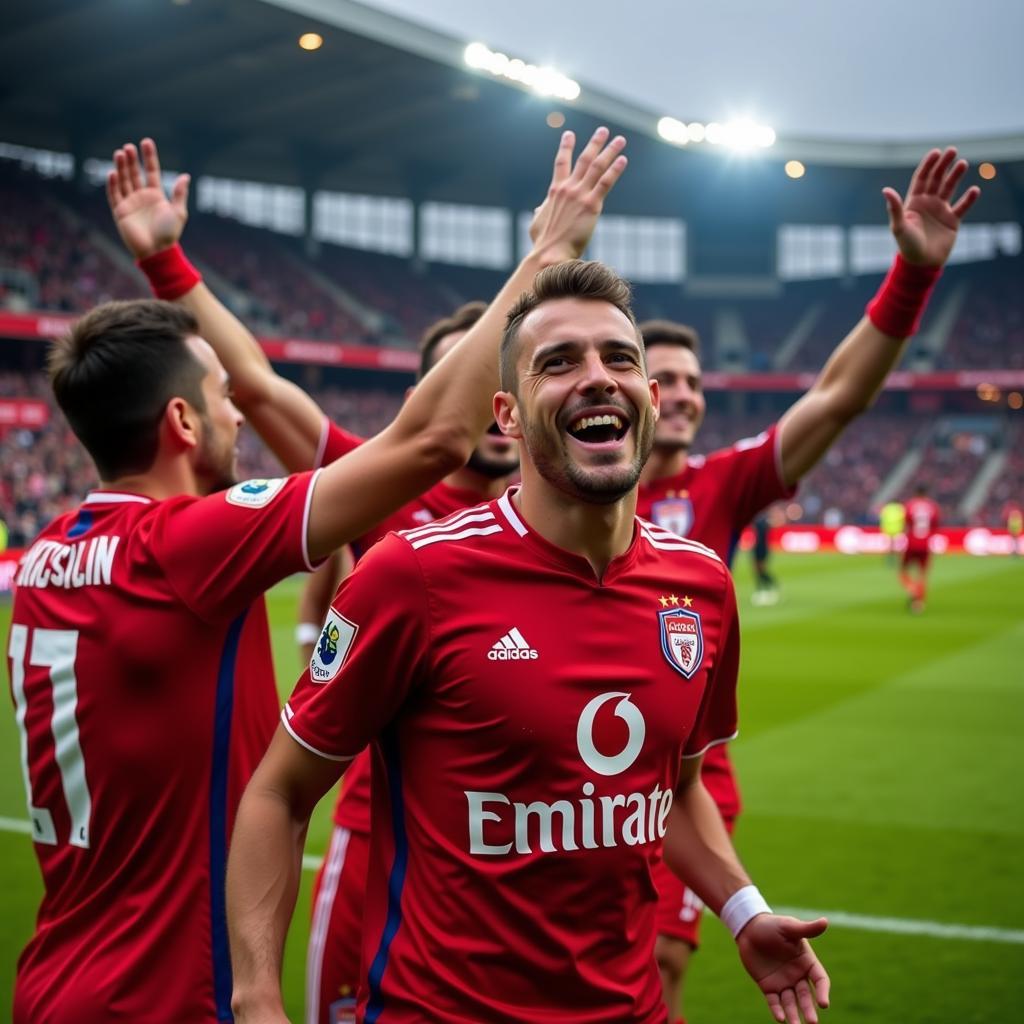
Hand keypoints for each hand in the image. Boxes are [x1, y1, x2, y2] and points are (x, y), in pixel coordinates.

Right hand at [106, 138, 189, 259]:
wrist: (157, 251)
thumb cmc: (170, 233)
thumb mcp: (178, 212)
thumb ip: (179, 194)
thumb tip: (185, 176)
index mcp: (156, 195)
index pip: (151, 171)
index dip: (149, 157)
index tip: (146, 142)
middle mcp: (142, 197)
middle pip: (135, 173)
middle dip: (132, 160)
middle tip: (129, 147)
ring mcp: (130, 203)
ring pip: (124, 181)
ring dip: (121, 167)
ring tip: (120, 153)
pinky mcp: (120, 212)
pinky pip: (114, 195)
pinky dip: (113, 184)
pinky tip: (113, 172)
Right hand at [528, 126, 626, 264]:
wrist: (550, 254)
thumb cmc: (542, 243)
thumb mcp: (536, 224)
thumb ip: (540, 212)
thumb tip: (538, 210)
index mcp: (554, 191)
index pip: (561, 163)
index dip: (565, 147)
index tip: (569, 134)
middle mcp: (568, 188)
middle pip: (584, 159)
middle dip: (595, 143)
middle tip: (603, 130)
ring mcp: (580, 195)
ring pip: (597, 166)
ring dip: (609, 151)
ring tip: (620, 140)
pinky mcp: (592, 205)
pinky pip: (606, 183)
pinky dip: (615, 170)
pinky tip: (623, 160)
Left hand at [737, 913, 829, 1023]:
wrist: (748, 928)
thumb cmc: (772, 925)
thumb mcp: (789, 926)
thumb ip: (806, 929)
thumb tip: (826, 921)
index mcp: (807, 962)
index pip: (820, 980)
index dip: (823, 992)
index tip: (823, 1003)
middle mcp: (797, 975)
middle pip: (806, 996)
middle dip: (809, 1009)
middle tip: (812, 1022)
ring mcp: (783, 982)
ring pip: (791, 1002)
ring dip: (794, 1014)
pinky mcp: (768, 987)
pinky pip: (774, 1002)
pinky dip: (777, 1011)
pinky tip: (780, 1019)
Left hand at [883, 147, 979, 266]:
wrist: (921, 264)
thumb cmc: (907, 245)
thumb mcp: (899, 226)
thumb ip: (895, 207)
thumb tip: (886, 189)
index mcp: (913, 202)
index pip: (922, 178)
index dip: (928, 164)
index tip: (936, 152)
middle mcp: (927, 203)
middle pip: (937, 179)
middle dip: (944, 165)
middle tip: (953, 151)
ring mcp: (940, 210)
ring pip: (950, 188)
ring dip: (956, 176)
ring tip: (963, 163)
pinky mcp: (952, 220)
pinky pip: (962, 206)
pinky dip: (969, 199)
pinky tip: (974, 190)